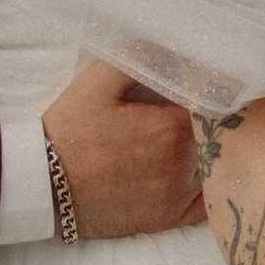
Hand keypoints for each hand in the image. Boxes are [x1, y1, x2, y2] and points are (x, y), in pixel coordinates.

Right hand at [41, 59, 205, 239]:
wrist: (46, 185)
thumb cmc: (72, 130)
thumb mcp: (98, 82)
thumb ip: (140, 57)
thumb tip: (174, 44)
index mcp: (171, 129)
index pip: (214, 104)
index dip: (213, 93)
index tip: (208, 84)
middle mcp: (183, 165)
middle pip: (218, 136)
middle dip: (213, 120)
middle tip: (205, 109)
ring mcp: (178, 196)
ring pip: (215, 166)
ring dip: (213, 150)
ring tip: (201, 137)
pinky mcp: (170, 219)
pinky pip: (208, 202)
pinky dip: (212, 185)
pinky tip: (203, 169)